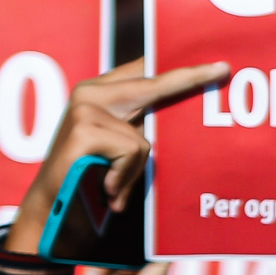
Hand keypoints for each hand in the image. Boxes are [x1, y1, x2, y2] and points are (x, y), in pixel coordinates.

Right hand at [6, 62, 227, 257]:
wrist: (52, 207)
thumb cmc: (90, 179)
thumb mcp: (119, 147)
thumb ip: (141, 125)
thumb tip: (182, 110)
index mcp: (99, 93)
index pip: (144, 72)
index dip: (179, 69)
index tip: (215, 66)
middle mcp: (90, 93)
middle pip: (153, 84)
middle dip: (190, 79)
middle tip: (223, 70)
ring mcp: (85, 109)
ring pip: (145, 137)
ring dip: (135, 169)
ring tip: (112, 183)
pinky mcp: (84, 131)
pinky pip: (133, 152)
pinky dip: (124, 177)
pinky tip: (106, 186)